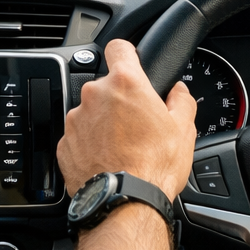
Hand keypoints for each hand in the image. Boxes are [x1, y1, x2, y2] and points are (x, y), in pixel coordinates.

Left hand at [57, 39, 197, 201]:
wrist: (126, 203)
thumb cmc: (153, 166)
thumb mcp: (183, 130)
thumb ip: (182, 100)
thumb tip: (179, 92)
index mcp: (125, 83)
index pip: (118, 46)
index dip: (126, 53)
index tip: (131, 63)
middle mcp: (95, 94)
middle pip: (107, 85)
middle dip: (119, 100)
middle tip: (136, 124)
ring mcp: (76, 118)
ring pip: (92, 111)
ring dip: (104, 122)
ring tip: (122, 147)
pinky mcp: (65, 142)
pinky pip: (80, 135)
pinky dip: (90, 143)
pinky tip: (107, 159)